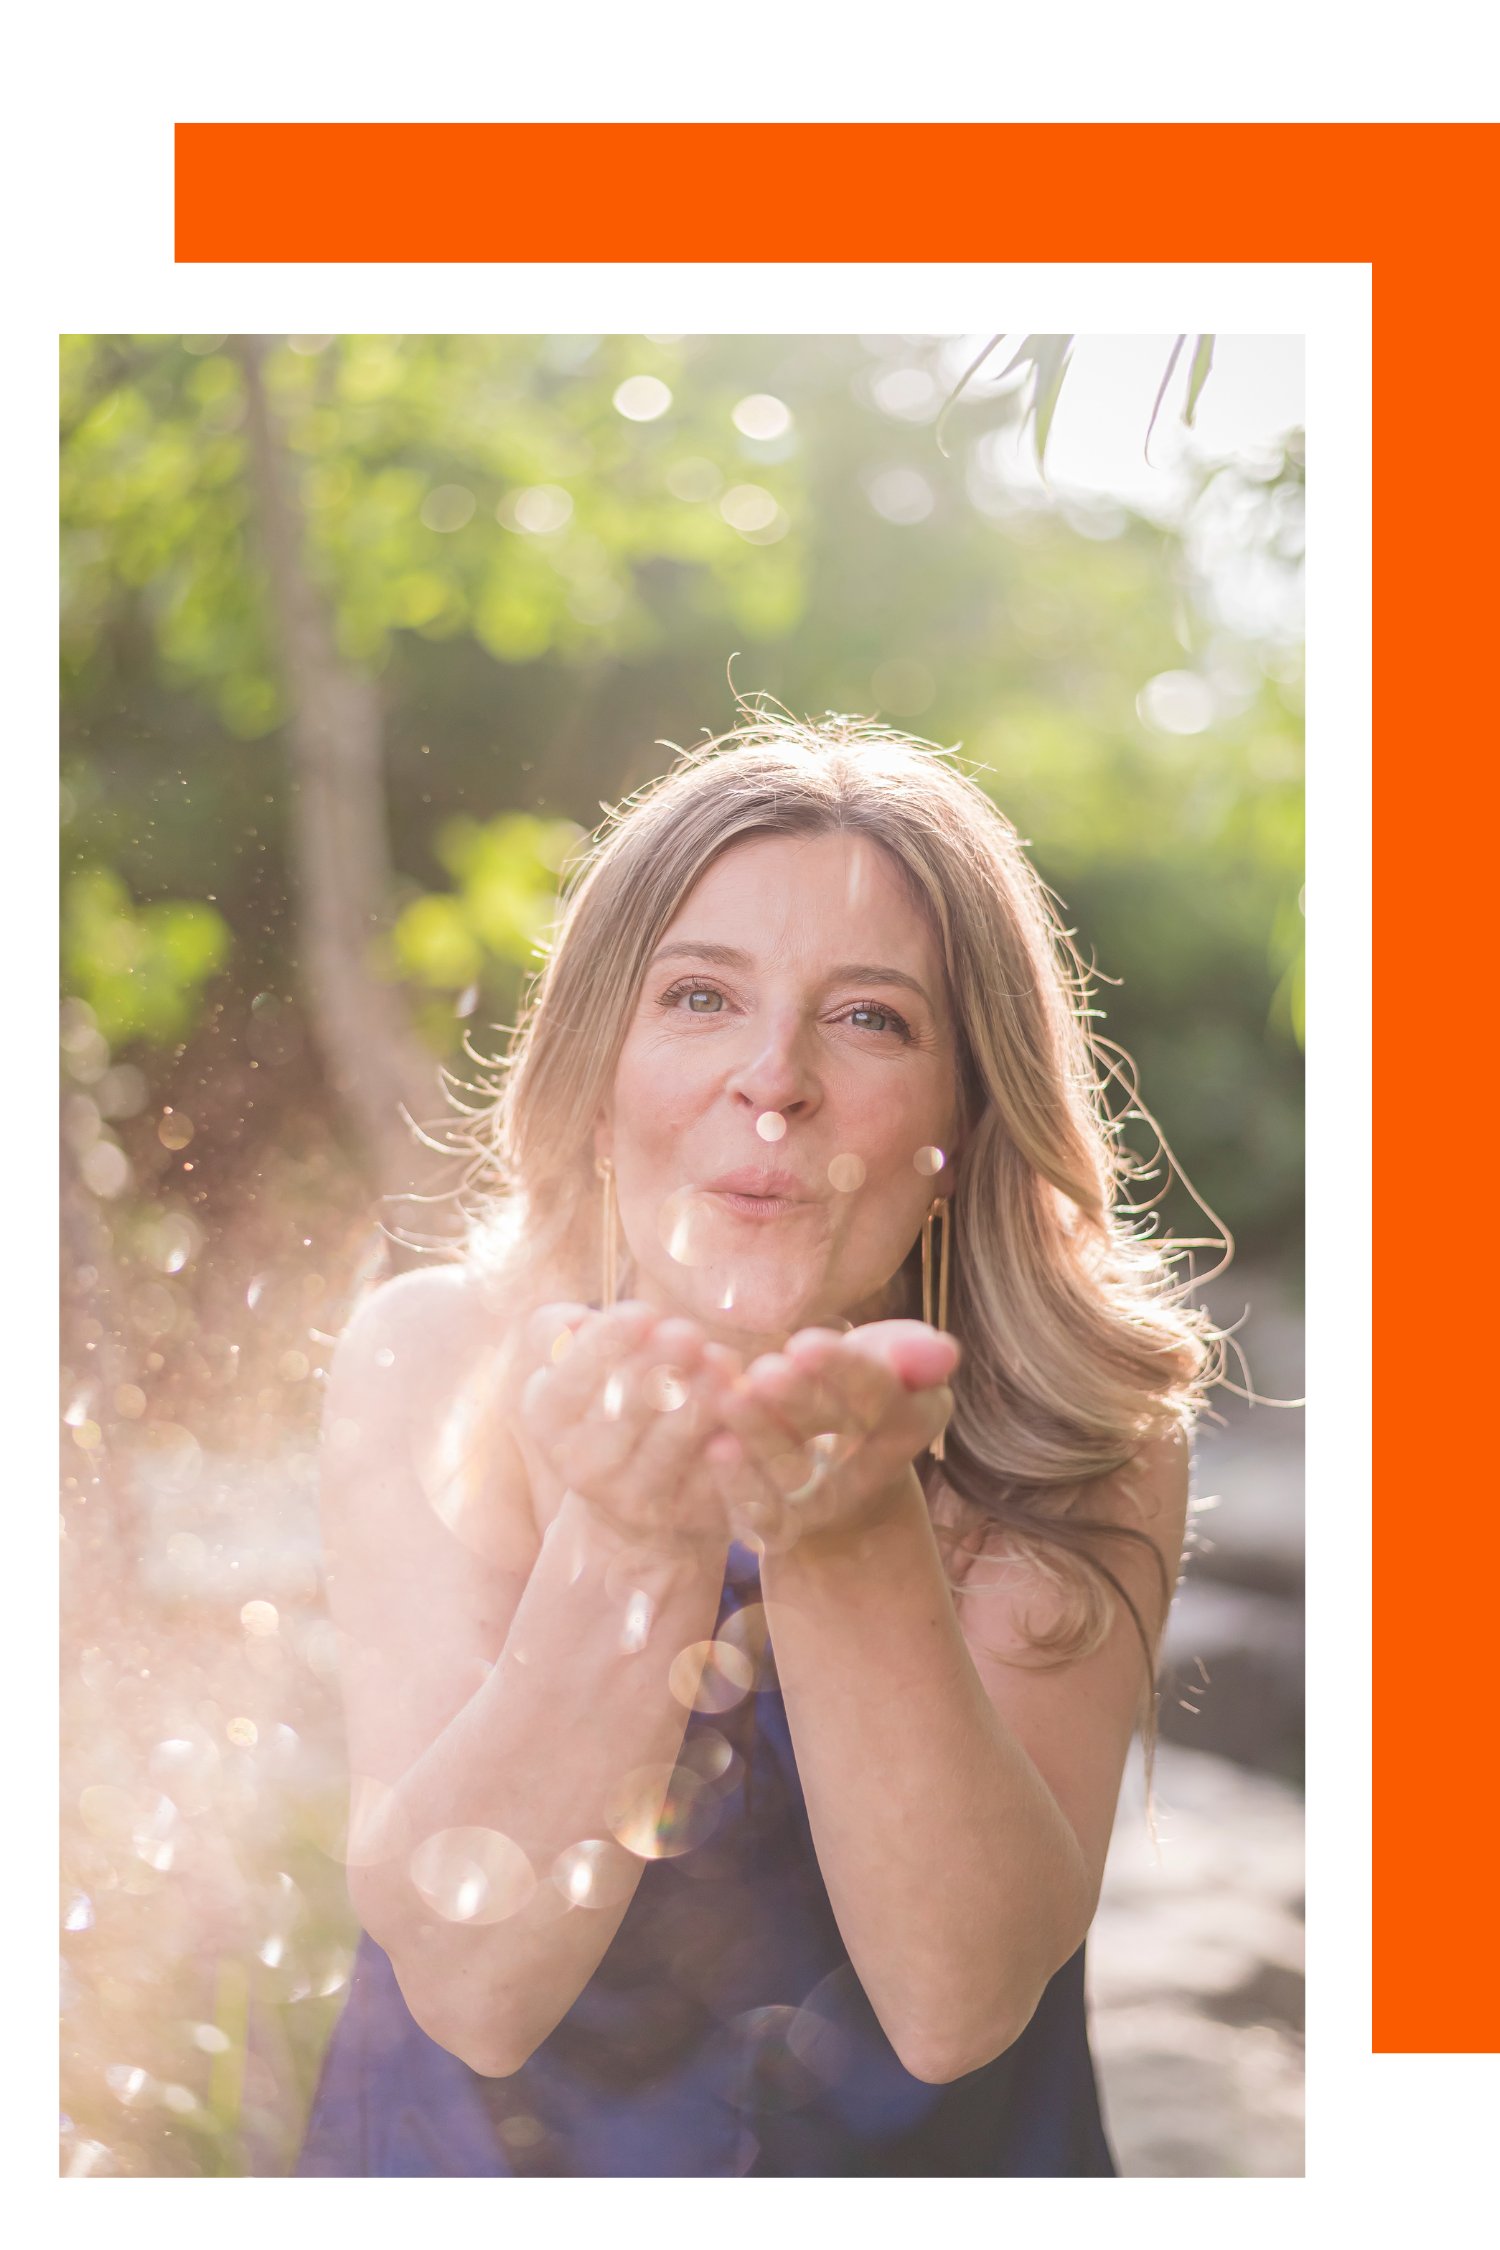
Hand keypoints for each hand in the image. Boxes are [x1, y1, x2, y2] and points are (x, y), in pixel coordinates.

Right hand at [519, 1301, 739, 1555]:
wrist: (627, 1490)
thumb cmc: (604, 1397)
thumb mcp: (571, 1363)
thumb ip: (558, 1330)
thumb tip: (572, 1321)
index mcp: (546, 1416)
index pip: (573, 1375)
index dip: (610, 1341)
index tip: (644, 1312)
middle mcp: (581, 1464)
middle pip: (624, 1406)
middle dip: (660, 1364)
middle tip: (689, 1333)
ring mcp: (629, 1496)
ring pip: (669, 1441)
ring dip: (700, 1395)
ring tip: (721, 1360)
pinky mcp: (679, 1513)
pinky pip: (708, 1474)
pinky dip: (728, 1439)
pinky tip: (744, 1408)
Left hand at [704, 1320, 958, 1552]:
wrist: (833, 1477)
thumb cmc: (857, 1397)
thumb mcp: (883, 1364)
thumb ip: (906, 1351)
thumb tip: (942, 1351)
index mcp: (910, 1421)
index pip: (883, 1394)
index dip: (845, 1370)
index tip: (804, 1342)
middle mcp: (872, 1470)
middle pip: (838, 1431)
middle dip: (801, 1400)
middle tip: (767, 1372)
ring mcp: (826, 1504)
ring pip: (794, 1471)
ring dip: (761, 1435)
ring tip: (730, 1398)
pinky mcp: (783, 1529)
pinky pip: (764, 1513)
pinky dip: (740, 1483)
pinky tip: (717, 1447)